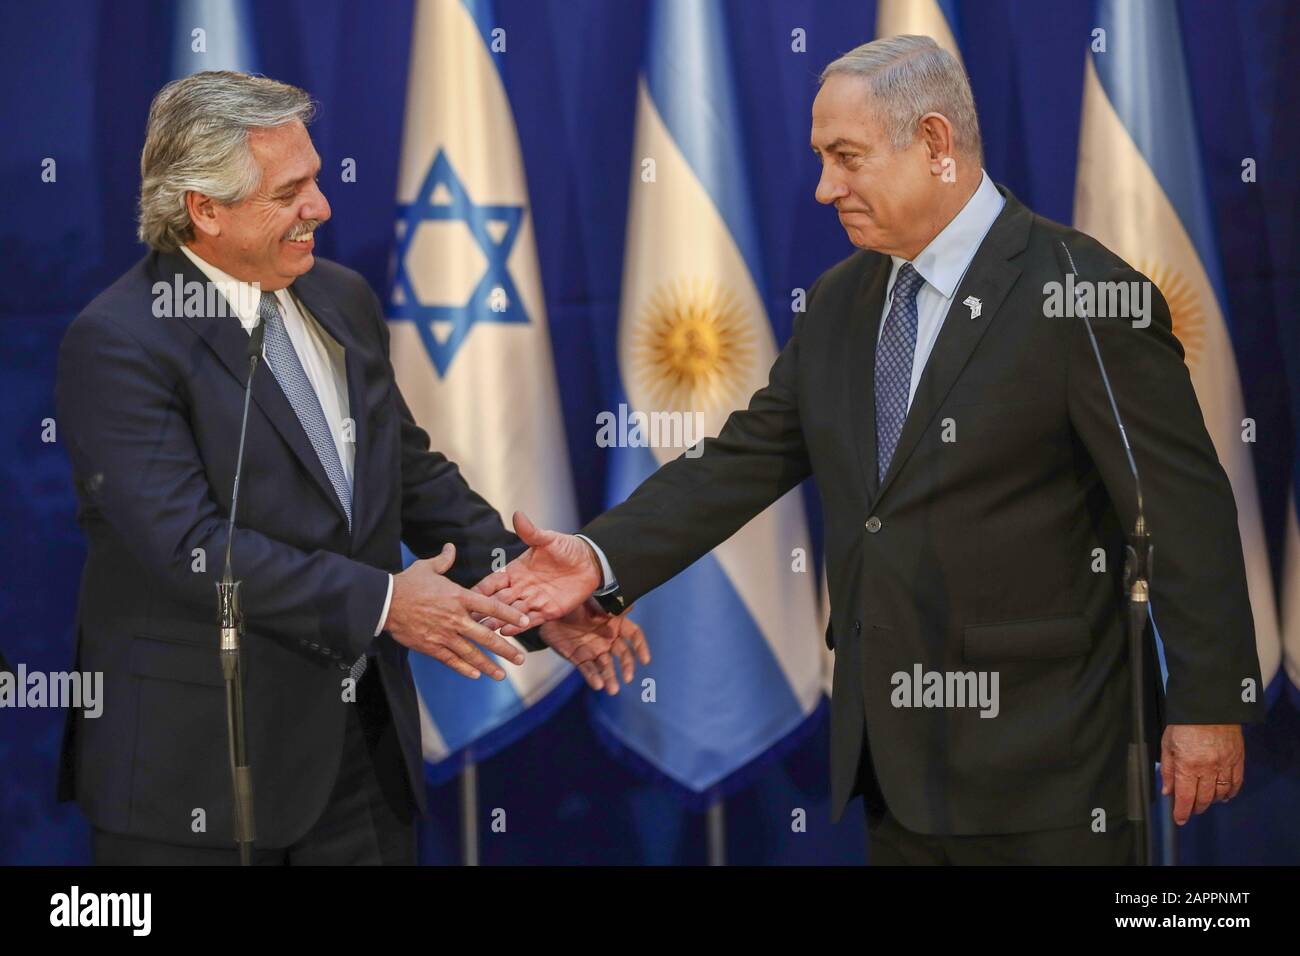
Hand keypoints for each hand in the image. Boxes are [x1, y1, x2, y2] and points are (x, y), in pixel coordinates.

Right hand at [384, 543, 530, 679]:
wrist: (384, 602)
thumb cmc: (407, 583)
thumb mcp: (428, 567)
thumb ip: (444, 560)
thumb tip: (451, 547)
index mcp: (459, 597)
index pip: (491, 606)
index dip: (510, 614)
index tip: (525, 621)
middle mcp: (456, 617)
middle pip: (486, 636)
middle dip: (505, 649)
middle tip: (521, 658)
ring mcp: (444, 634)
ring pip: (471, 653)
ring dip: (488, 665)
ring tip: (502, 675)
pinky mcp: (430, 646)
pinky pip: (451, 660)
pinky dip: (464, 668)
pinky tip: (476, 675)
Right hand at [474, 511, 602, 631]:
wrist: (591, 563)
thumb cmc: (567, 549)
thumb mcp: (548, 540)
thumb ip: (531, 532)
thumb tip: (518, 514)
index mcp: (515, 571)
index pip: (492, 582)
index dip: (479, 589)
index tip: (462, 596)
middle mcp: (520, 588)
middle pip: (498, 601)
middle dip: (483, 610)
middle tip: (466, 619)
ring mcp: (533, 601)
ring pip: (511, 614)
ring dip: (497, 621)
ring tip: (483, 629)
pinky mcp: (548, 611)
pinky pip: (531, 621)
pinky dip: (518, 626)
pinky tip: (505, 632)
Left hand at [540, 602, 650, 693]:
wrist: (550, 610)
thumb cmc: (576, 601)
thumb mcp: (595, 599)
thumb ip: (612, 604)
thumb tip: (630, 604)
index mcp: (616, 623)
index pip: (634, 635)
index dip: (641, 647)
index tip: (645, 660)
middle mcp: (608, 639)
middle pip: (623, 654)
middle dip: (627, 666)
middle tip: (628, 677)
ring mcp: (594, 650)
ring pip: (605, 666)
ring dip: (610, 677)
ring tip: (612, 689)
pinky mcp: (579, 658)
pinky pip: (587, 669)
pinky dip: (593, 677)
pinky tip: (597, 685)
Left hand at [1159, 723, 1243, 824]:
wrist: (1209, 707)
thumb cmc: (1184, 724)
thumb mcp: (1167, 744)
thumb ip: (1168, 770)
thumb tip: (1167, 791)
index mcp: (1187, 766)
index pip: (1185, 797)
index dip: (1181, 812)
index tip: (1179, 820)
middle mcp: (1207, 769)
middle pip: (1204, 799)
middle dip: (1196, 808)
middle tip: (1190, 810)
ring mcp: (1225, 765)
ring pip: (1220, 794)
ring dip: (1212, 801)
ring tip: (1205, 802)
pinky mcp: (1237, 760)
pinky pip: (1236, 783)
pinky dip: (1230, 793)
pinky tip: (1224, 796)